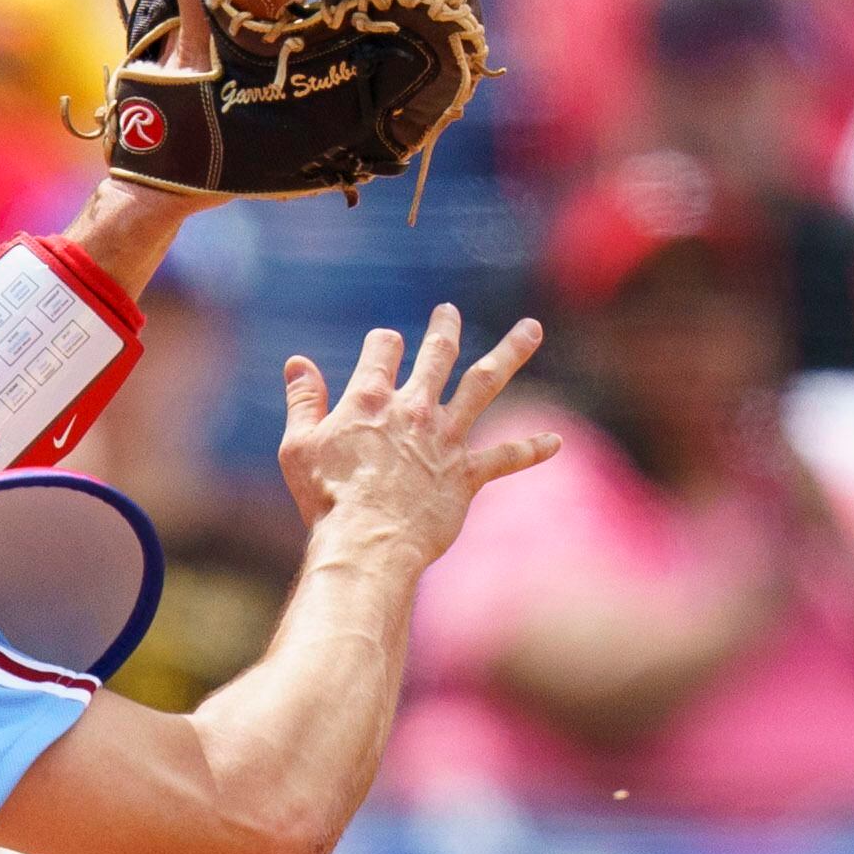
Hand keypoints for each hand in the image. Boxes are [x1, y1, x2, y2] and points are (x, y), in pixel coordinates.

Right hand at [273, 306, 552, 556]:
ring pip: (484, 384)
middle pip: (437, 353)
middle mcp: (415, 408)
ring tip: (532, 329)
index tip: (383, 347)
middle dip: (444, 328)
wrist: (367, 542)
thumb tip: (297, 362)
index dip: (381, 345)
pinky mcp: (466, 474)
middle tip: (449, 311)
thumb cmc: (326, 499)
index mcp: (371, 398)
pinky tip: (556, 442)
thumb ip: (302, 401)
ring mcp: (446, 439)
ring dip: (511, 353)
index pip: (382, 350)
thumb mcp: (299, 446)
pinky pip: (506, 458)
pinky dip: (532, 449)